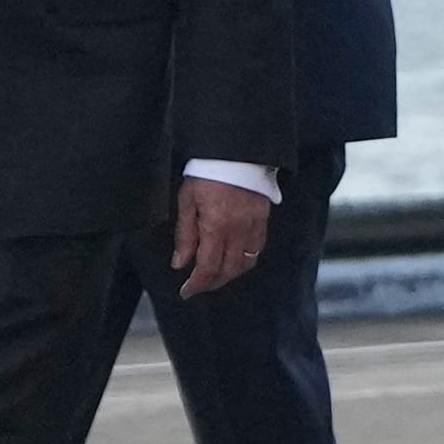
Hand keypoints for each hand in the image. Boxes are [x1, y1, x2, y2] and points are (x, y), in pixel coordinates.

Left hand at [171, 177, 270, 298]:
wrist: (236, 152)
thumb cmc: (207, 173)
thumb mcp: (187, 202)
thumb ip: (184, 235)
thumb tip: (180, 264)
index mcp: (216, 227)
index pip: (208, 267)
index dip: (197, 284)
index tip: (186, 292)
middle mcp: (238, 231)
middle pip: (228, 270)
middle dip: (212, 283)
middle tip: (199, 287)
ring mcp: (254, 226)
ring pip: (246, 264)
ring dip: (230, 275)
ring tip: (215, 276)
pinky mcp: (263, 219)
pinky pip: (257, 249)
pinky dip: (245, 260)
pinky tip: (234, 259)